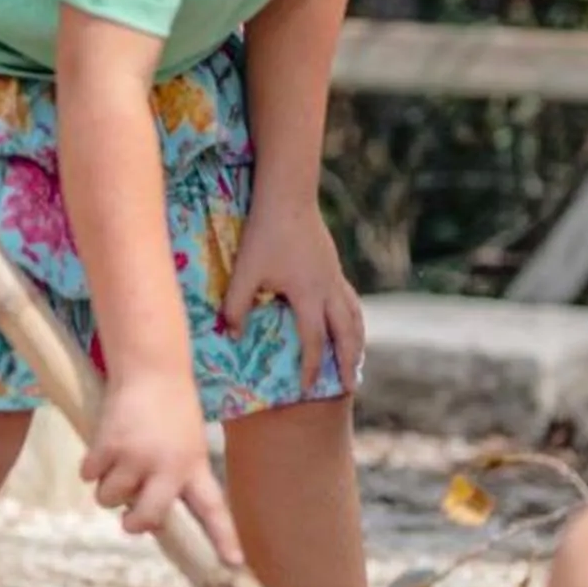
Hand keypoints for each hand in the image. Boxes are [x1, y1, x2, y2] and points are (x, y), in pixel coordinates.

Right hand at [83, 367, 243, 566]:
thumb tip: (146, 515)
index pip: (212, 509)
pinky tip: (102, 448)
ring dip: (107, 487)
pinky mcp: (109, 445)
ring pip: (110, 499)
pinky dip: (90, 466)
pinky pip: (90, 475)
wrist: (152, 370)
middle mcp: (167, 467)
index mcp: (193, 467)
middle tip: (130, 518)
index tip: (233, 564)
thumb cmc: (171, 408)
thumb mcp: (187, 443)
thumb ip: (174, 476)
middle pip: (147, 518)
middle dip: (134, 523)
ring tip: (116, 462)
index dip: (223, 538)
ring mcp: (136, 457)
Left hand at [219, 194, 364, 397]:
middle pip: (346, 335)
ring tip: (356, 362)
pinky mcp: (333, 266)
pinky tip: (350, 324)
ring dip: (356, 342)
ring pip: (354, 317)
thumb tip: (230, 336)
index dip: (309, 367)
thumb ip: (236, 305)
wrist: (288, 196)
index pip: (313, 341)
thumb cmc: (264, 233)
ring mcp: (334, 277)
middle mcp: (328, 290)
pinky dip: (354, 319)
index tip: (305, 389)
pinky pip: (351, 300)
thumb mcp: (245, 271)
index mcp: (309, 296)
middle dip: (347, 363)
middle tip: (348, 387)